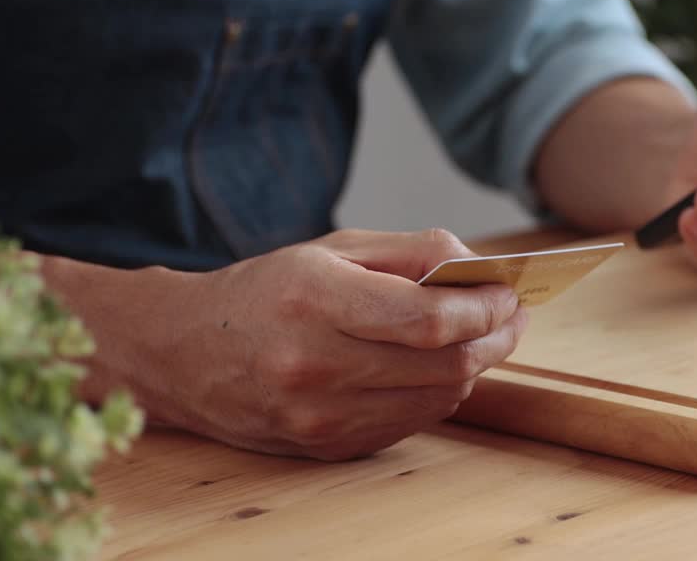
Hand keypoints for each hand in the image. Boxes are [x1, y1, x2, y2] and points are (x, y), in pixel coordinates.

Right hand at [146, 228, 526, 459]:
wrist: (183, 354)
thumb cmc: (264, 292)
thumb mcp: (331, 251)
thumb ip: (410, 252)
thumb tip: (478, 265)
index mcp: (315, 303)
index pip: (429, 319)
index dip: (484, 307)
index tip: (510, 292)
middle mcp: (315, 367)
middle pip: (443, 363)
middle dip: (496, 336)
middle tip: (513, 315)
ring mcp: (320, 416)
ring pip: (437, 397)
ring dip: (475, 366)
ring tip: (484, 336)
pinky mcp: (328, 445)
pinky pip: (412, 422)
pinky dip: (440, 392)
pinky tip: (441, 366)